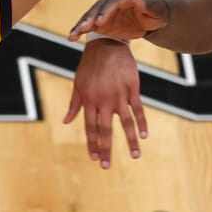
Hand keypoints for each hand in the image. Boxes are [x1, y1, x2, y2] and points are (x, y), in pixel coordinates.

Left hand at [62, 39, 146, 168]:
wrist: (107, 44)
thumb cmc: (90, 65)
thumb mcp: (78, 84)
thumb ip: (74, 104)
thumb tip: (66, 122)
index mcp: (89, 100)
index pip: (90, 128)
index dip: (92, 144)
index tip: (94, 158)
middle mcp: (103, 101)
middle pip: (105, 130)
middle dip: (106, 150)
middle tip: (106, 166)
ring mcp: (119, 95)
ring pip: (125, 123)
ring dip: (130, 141)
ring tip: (135, 156)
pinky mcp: (132, 89)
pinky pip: (138, 109)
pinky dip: (142, 123)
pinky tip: (145, 135)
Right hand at [70, 0, 169, 41]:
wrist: (152, 17)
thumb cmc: (157, 13)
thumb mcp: (158, 10)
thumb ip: (150, 5)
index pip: (115, 0)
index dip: (106, 10)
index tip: (100, 21)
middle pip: (99, 6)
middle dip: (91, 16)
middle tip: (84, 27)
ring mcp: (105, 8)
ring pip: (91, 14)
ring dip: (82, 24)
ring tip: (74, 34)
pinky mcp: (100, 19)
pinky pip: (88, 23)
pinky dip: (80, 29)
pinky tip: (72, 37)